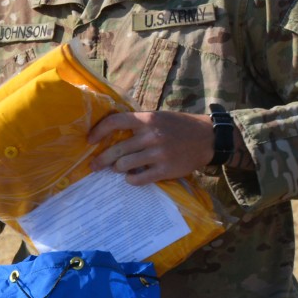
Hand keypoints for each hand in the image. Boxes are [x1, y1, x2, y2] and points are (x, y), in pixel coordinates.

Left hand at [88, 110, 214, 185]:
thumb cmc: (179, 126)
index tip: (90, 140)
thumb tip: (111, 133)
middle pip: (116, 149)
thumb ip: (138, 123)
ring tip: (117, 169)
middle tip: (94, 166)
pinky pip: (138, 179)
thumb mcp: (158, 117)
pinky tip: (130, 178)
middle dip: (101, 160)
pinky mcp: (165, 170)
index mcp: (147, 119)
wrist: (208, 138)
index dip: (98, 131)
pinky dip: (130, 180)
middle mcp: (151, 135)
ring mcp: (158, 154)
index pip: (115, 122)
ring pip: (124, 165)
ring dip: (117, 169)